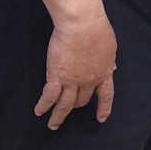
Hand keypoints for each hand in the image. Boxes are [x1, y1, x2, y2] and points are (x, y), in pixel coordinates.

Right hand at [37, 8, 116, 128]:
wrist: (82, 25)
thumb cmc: (97, 30)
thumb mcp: (110, 47)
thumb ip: (108, 61)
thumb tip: (111, 69)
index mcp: (104, 72)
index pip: (106, 95)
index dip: (104, 108)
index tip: (101, 118)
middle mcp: (89, 80)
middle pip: (82, 100)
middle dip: (76, 107)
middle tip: (68, 111)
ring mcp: (72, 80)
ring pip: (65, 104)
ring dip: (58, 116)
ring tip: (53, 124)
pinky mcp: (56, 76)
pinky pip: (49, 96)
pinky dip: (43, 106)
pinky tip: (39, 111)